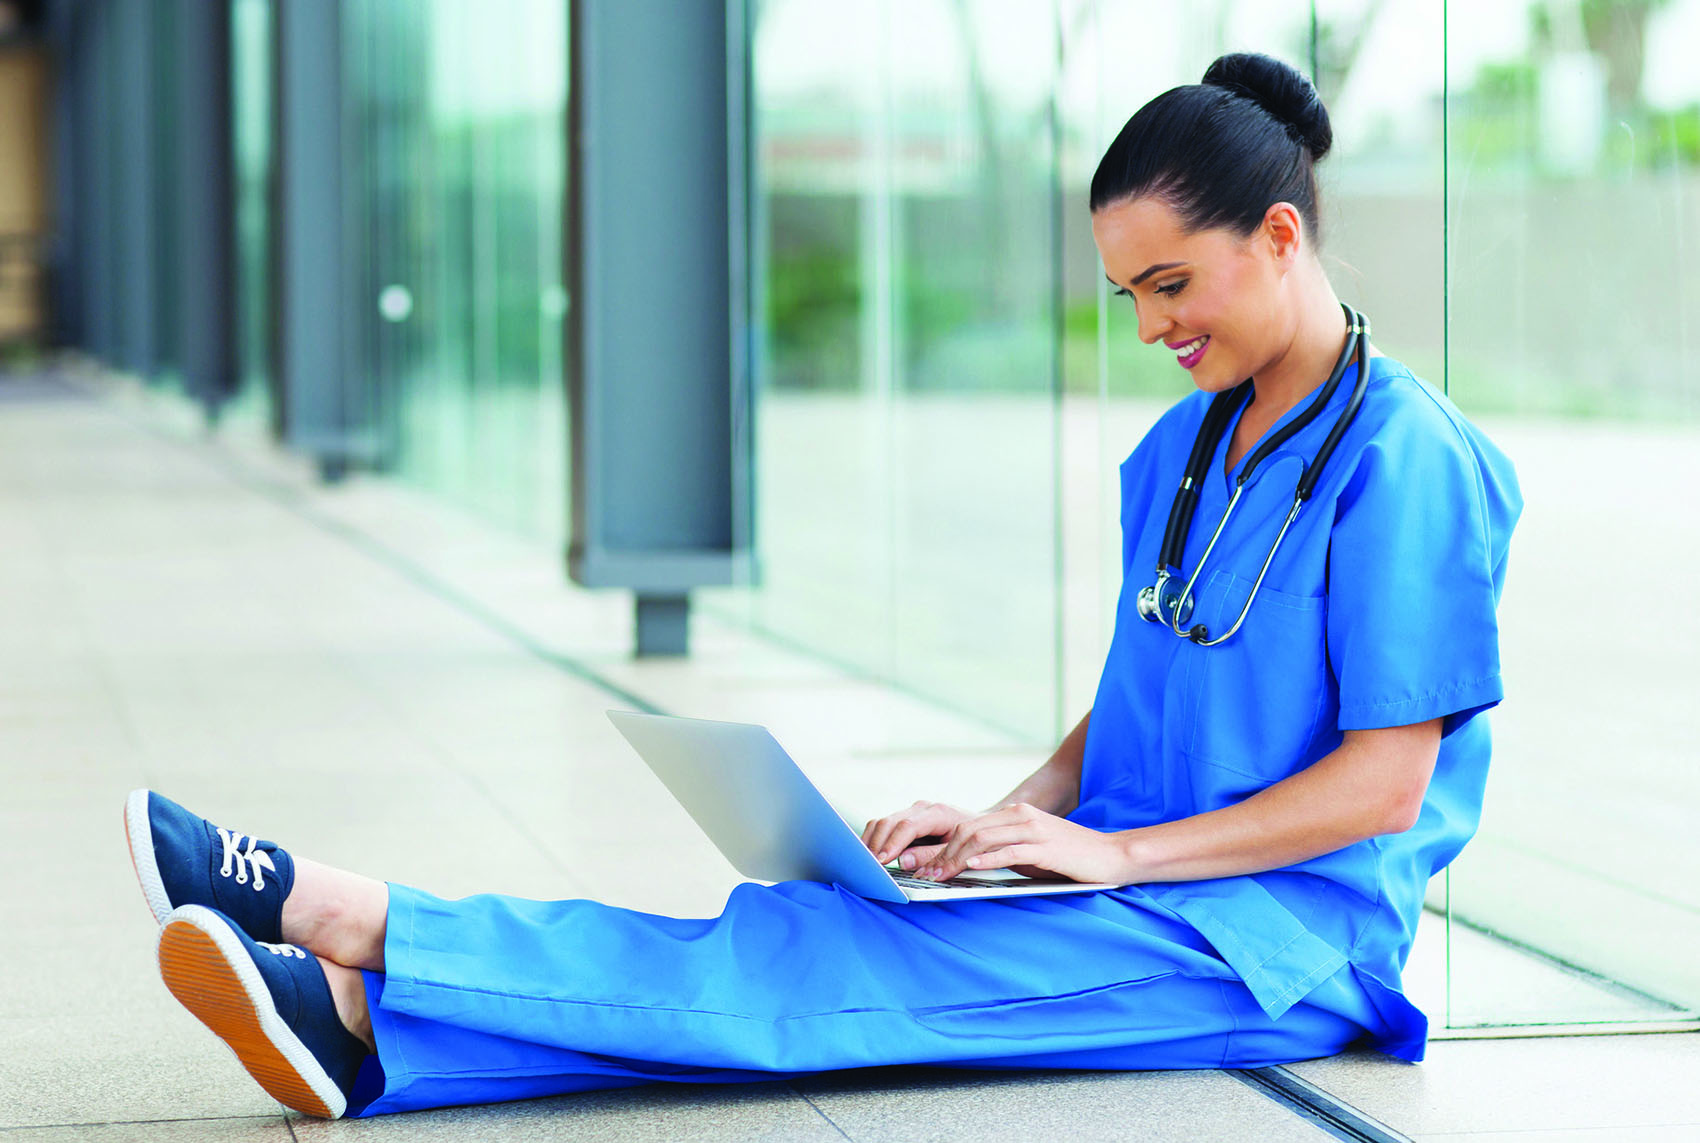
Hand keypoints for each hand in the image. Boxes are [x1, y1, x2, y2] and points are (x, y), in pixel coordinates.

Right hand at [861, 801, 975, 871]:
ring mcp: (911, 813)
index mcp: (937, 813)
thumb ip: (932, 856)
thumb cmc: (972, 839)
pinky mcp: (905, 820)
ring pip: (882, 822)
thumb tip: (903, 862)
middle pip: (890, 821)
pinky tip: (869, 855)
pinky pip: (884, 826)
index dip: (892, 844)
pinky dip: (874, 839)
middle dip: (876, 844)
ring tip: (864, 861)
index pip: (908, 826)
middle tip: (868, 865)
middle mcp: (921, 809)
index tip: (881, 860)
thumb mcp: (959, 850)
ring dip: (871, 841)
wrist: (979, 826)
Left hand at [915, 803, 1128, 885]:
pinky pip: (1009, 850)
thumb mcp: (1031, 849)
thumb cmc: (1069, 858)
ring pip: (983, 838)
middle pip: (969, 830)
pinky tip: (970, 866)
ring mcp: (1033, 829)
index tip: (924, 866)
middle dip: (941, 854)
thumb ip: (1003, 849)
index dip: (942, 846)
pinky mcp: (1045, 846)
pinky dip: (986, 858)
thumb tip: (967, 864)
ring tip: (940, 875)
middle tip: (924, 874)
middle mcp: (1020, 815)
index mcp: (1015, 813)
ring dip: (956, 859)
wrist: (1111, 856)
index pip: (968, 826)